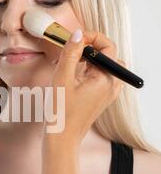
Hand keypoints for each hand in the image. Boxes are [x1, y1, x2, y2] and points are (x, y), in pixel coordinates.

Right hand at [46, 29, 124, 145]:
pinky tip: (71, 76)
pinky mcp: (100, 98)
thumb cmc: (61, 113)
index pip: (108, 46)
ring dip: (88, 59)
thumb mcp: (62, 78)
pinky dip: (88, 70)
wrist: (61, 139)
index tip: (73, 40)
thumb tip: (77, 34)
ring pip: (103, 65)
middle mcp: (112, 85)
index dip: (91, 38)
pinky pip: (99, 76)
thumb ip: (71, 53)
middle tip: (70, 51)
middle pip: (107, 55)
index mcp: (107, 79)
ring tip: (69, 63)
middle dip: (89, 48)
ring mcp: (107, 93)